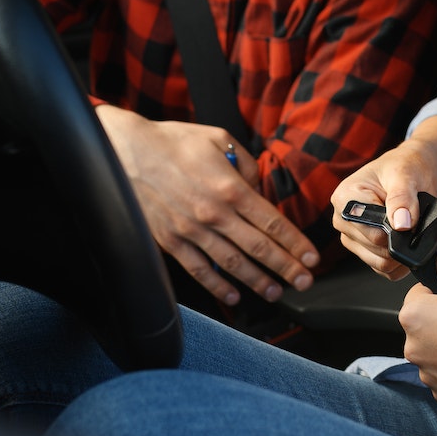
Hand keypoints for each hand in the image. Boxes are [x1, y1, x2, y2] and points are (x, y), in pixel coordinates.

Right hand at [94, 105, 317, 305]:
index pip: (272, 223)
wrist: (125, 151)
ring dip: (257, 282)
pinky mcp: (170, 241)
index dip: (295, 243)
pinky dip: (217, 287)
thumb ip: (245, 164)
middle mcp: (214, 214)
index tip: (311, 258)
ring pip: (232, 265)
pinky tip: (232, 297)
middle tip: (304, 282)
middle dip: (286, 268)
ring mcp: (191, 231)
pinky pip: (198, 270)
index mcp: (230, 188)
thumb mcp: (218, 138)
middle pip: (259, 248)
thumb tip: (258, 188)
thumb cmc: (173, 141)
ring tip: (275, 293)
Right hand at [332, 115, 436, 279]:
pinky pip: (385, 270)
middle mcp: (343, 220)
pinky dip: (401, 262)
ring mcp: (353, 239)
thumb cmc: (405, 167)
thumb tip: (401, 225)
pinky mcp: (365, 252)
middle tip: (413, 219)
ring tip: (410, 228)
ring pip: (380, 262)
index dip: (394, 229)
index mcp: (345, 198)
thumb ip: (402, 197)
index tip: (408, 216)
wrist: (413, 173)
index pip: (370, 229)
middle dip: (400, 239)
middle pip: (375, 248)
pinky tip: (407, 242)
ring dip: (401, 252)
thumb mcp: (406, 174)